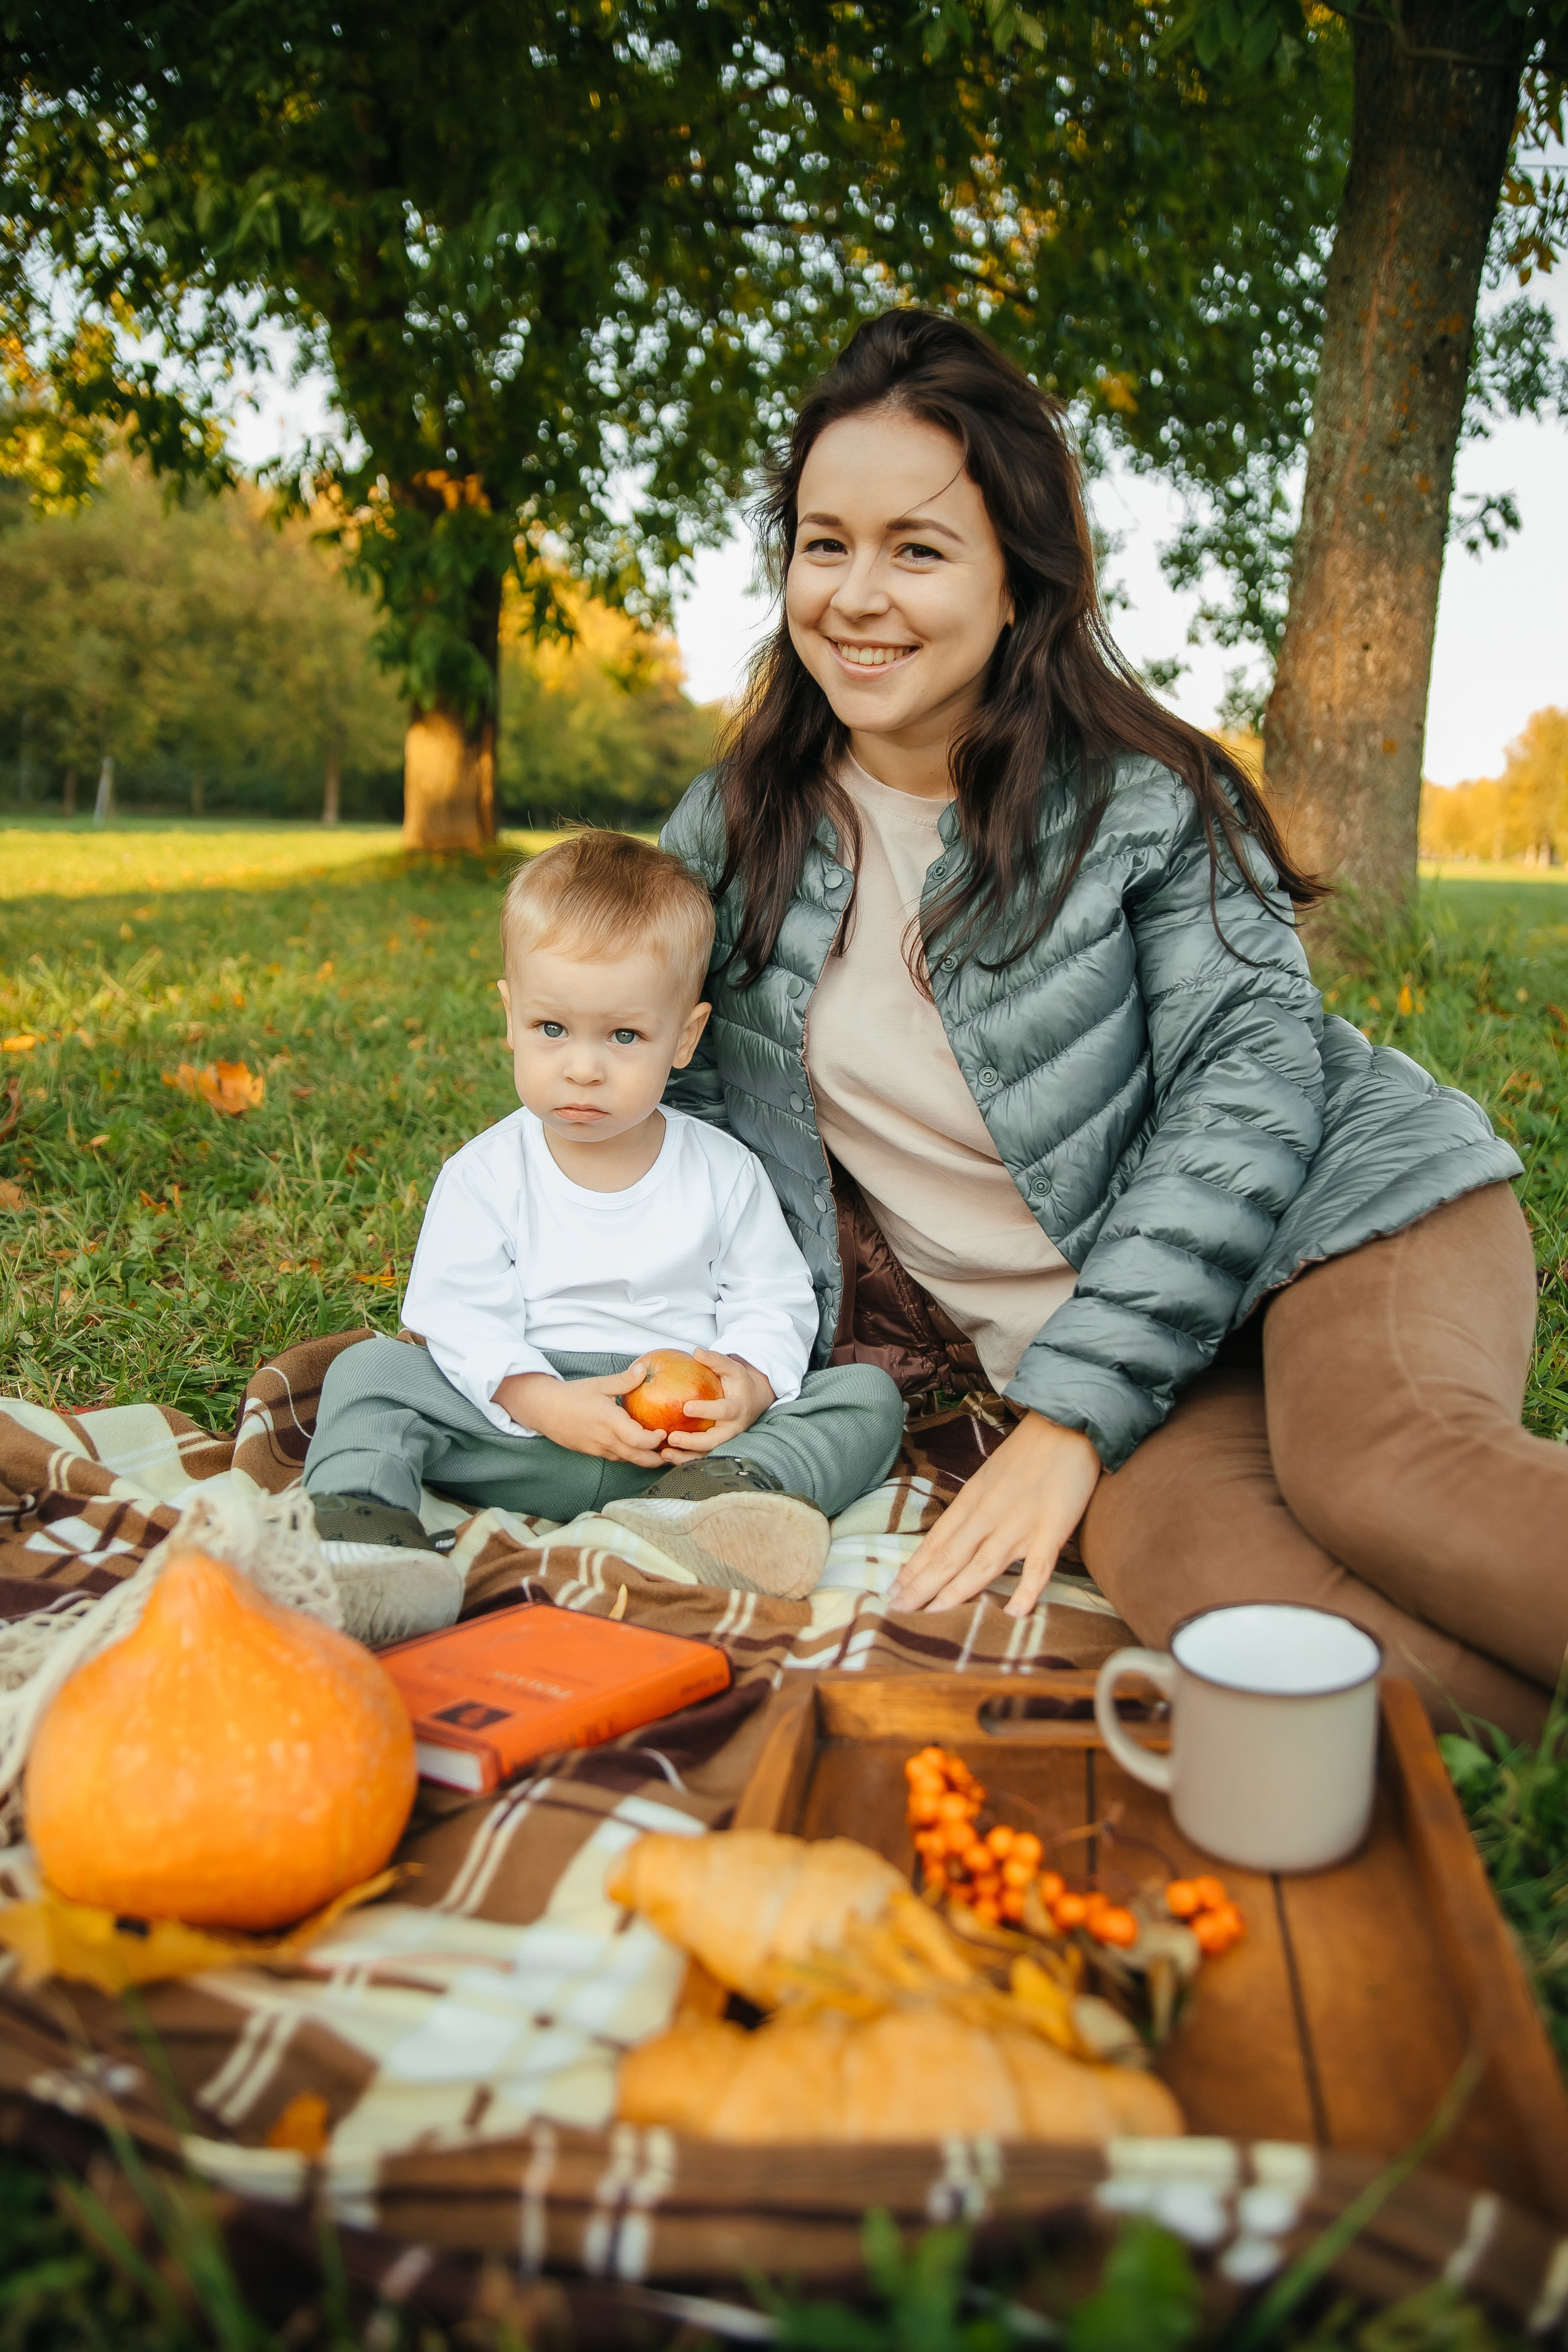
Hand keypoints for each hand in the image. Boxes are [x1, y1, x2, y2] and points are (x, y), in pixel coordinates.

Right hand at [493, 1365, 666, 1465]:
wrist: (543, 1409)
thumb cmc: (572, 1395)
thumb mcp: (599, 1384)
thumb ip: (624, 1380)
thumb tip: (644, 1368)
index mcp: (609, 1421)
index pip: (639, 1440)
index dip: (656, 1440)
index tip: (665, 1431)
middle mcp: (605, 1440)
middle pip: (638, 1458)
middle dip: (658, 1458)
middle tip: (673, 1450)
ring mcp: (598, 1449)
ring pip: (628, 1460)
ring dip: (645, 1459)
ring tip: (661, 1452)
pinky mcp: (592, 1453)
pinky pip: (616, 1458)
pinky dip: (630, 1456)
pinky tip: (638, 1448)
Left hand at [657, 1350, 776, 1457]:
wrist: (754, 1401)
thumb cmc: (740, 1383)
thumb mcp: (733, 1368)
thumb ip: (716, 1360)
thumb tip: (697, 1351)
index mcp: (737, 1408)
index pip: (723, 1411)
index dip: (706, 1410)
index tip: (686, 1408)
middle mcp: (732, 1428)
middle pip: (714, 1440)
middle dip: (692, 1442)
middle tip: (672, 1437)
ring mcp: (725, 1440)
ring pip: (706, 1454)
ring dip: (686, 1457)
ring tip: (665, 1454)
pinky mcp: (717, 1447)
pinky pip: (701, 1456)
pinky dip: (684, 1459)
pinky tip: (666, 1456)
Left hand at [887, 1411, 1101, 1616]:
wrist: (1066, 1424)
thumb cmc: (1028, 1452)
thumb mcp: (989, 1478)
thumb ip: (973, 1508)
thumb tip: (954, 1537)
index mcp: (971, 1501)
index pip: (935, 1542)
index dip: (913, 1569)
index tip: (891, 1592)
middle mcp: (988, 1515)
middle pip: (949, 1557)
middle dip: (921, 1587)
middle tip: (896, 1612)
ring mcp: (1019, 1524)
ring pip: (982, 1565)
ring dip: (955, 1593)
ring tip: (932, 1617)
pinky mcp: (1052, 1528)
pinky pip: (1038, 1566)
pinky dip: (1026, 1590)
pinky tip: (1013, 1614)